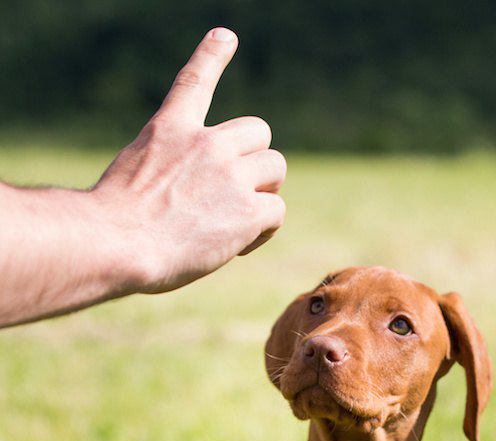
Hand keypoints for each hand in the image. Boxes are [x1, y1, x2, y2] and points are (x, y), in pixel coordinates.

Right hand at [92, 27, 285, 293]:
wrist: (118, 243)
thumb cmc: (115, 222)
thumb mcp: (133, 174)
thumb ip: (167, 170)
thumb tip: (190, 200)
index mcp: (170, 129)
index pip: (195, 81)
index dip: (212, 56)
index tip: (226, 37)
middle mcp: (206, 144)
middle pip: (258, 131)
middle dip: (253, 160)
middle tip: (236, 192)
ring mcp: (230, 175)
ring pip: (275, 167)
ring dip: (264, 192)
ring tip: (239, 219)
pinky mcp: (248, 211)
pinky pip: (277, 211)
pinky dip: (264, 230)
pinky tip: (240, 245)